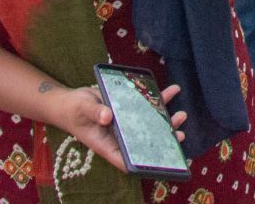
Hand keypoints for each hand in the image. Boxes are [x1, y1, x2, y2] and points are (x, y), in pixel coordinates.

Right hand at [49, 83, 185, 172]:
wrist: (72, 101)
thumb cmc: (74, 110)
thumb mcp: (82, 109)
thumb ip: (94, 113)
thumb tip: (108, 116)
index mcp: (107, 144)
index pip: (126, 159)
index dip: (142, 163)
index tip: (159, 163)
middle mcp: (120, 136)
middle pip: (144, 142)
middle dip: (163, 140)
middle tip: (180, 134)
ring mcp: (126, 123)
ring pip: (149, 124)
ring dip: (166, 120)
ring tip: (182, 114)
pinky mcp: (129, 109)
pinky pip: (147, 106)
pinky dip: (159, 99)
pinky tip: (172, 90)